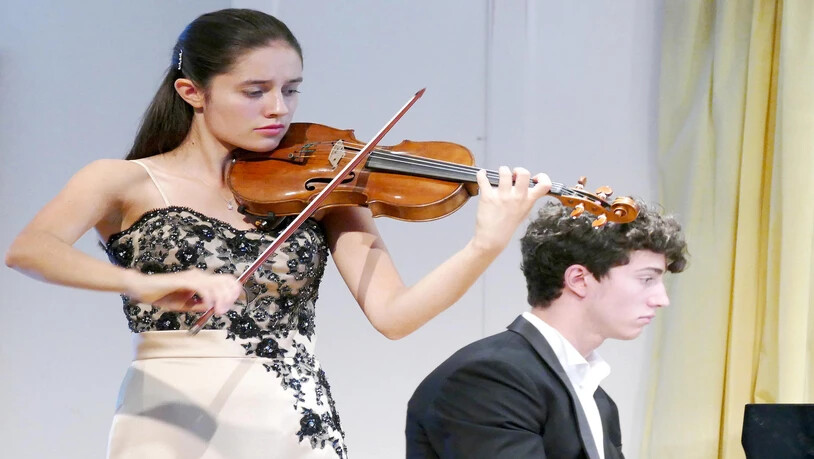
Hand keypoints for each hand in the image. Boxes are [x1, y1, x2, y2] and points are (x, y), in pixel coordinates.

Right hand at [125, 270, 242, 314]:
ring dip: (220, 299)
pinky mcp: (185, 280)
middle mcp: (200, 276)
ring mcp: (193, 277)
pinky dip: (208, 298)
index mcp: (202, 280)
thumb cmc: (164, 296)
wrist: (144, 290)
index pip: (225, 280)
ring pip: (216, 285)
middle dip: (229, 296)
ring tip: (218, 311)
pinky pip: (203, 288)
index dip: (233, 291)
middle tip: (224, 310)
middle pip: (225, 281)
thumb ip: (200, 305)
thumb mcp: (186, 305)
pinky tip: (207, 306)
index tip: (232, 304)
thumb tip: (214, 308)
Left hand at [472, 166, 550, 253]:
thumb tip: (528, 186)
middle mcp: (517, 197)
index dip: (542, 177)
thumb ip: (527, 199)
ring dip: (501, 170)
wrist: (492, 239)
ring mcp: (502, 196)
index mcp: (528, 201)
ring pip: (504, 172)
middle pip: (523, 173)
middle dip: (518, 170)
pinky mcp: (488, 196)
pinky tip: (482, 175)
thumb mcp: (524, 213)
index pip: (544, 185)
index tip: (534, 178)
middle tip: (513, 175)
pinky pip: (484, 178)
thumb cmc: (507, 226)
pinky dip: (481, 174)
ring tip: (499, 175)